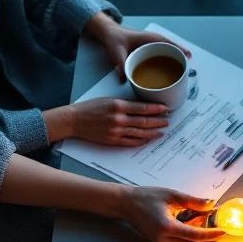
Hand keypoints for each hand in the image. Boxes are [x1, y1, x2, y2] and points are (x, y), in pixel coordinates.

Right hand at [45, 98, 169, 146]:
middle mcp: (119, 119)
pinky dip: (142, 141)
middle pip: (145, 121)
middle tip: (168, 121)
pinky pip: (132, 142)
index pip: (143, 108)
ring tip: (163, 131)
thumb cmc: (89, 108)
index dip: (156, 109)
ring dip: (154, 132)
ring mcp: (117, 131)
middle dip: (159, 121)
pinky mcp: (113, 141)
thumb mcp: (107, 100)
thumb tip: (141, 107)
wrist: (74, 120)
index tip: (166, 109)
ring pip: (141, 133)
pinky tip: (149, 139)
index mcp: (118, 106)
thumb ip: (124, 104)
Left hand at [83, 12, 191, 80]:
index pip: (169, 43)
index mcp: (149, 38)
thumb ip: (120, 65)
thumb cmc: (114, 37)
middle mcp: (153, 41)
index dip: (180, 50)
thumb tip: (124, 80)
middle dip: (181, 58)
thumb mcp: (116, 51)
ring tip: (183, 73)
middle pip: (172, 49)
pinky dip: (169, 62)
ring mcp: (152, 46)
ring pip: (169, 52)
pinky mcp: (149, 51)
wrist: (108, 32)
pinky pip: (163, 55)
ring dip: (176, 61)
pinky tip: (170, 73)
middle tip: (189, 70)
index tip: (188, 58)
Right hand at [120, 187, 224, 241]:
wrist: (125, 203)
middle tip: (221, 228)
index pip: (195, 235)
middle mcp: (163, 239)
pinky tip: (199, 228)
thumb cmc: (145, 197)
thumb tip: (211, 204)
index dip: (212, 234)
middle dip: (210, 237)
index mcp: (166, 227)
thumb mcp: (172, 195)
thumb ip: (193, 201)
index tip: (223, 230)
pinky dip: (191, 237)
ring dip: (201, 238)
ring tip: (213, 228)